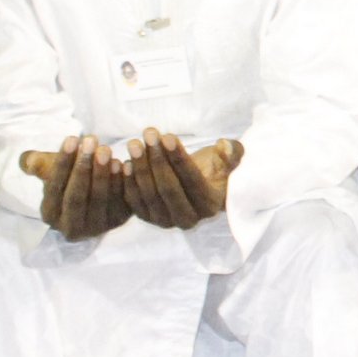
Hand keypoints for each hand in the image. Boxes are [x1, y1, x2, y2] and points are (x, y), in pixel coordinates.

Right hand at [21, 135, 135, 241]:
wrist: (97, 195)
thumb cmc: (69, 178)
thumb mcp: (51, 171)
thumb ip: (37, 163)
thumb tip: (29, 161)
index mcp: (50, 215)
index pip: (53, 189)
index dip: (62, 163)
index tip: (71, 138)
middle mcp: (71, 228)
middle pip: (76, 196)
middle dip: (82, 167)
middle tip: (91, 141)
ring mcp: (97, 227)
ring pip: (99, 199)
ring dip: (102, 173)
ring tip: (105, 149)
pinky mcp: (119, 221)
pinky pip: (120, 201)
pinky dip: (121, 182)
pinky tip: (122, 163)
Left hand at [116, 129, 244, 228]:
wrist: (196, 185)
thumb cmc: (213, 169)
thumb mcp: (228, 159)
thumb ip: (232, 152)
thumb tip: (224, 145)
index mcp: (210, 206)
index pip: (192, 181)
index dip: (179, 158)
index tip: (168, 136)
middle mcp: (188, 219)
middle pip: (168, 188)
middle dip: (156, 159)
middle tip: (148, 135)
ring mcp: (165, 222)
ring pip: (149, 194)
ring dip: (140, 166)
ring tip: (134, 143)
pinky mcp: (147, 218)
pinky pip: (134, 201)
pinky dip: (128, 182)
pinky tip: (125, 163)